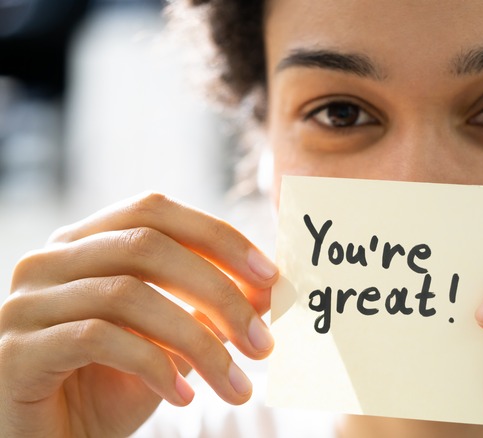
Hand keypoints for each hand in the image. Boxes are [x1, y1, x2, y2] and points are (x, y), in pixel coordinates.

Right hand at [0, 192, 277, 436]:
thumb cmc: (110, 389)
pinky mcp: (17, 350)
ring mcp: (26, 303)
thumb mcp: (169, 342)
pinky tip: (183, 399)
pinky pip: (99, 339)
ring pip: (129, 294)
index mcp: (85, 244)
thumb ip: (206, 310)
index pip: (155, 212)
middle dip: (219, 292)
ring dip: (198, 342)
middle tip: (263, 342)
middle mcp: (49, 261)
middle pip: (147, 246)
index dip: (218, 237)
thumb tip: (266, 291)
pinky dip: (154, 366)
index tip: (270, 277)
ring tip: (235, 384)